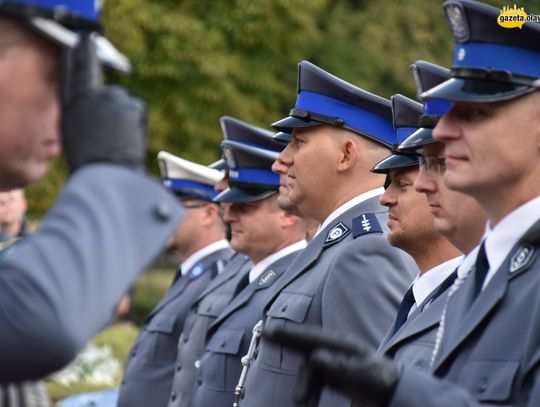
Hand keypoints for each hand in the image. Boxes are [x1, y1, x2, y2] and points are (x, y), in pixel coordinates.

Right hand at [61, 35, 146, 172]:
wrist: (106, 174)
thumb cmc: (90, 162)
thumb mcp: (75, 134)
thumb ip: (84, 112)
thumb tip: (96, 106)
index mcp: (72, 103)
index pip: (75, 70)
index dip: (81, 54)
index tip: (85, 40)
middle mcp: (90, 95)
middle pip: (109, 92)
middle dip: (114, 108)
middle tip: (111, 134)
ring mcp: (112, 98)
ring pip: (124, 102)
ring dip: (125, 117)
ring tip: (118, 140)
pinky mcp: (131, 105)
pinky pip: (136, 111)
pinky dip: (137, 123)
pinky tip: (129, 138)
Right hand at [263, 324, 399, 406]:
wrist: (395, 396)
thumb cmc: (381, 384)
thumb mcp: (361, 376)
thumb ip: (338, 366)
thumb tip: (313, 357)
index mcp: (343, 345)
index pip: (311, 338)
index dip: (290, 334)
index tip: (269, 329)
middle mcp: (336, 350)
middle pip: (306, 345)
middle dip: (288, 340)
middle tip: (267, 334)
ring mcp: (335, 361)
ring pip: (309, 370)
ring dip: (303, 388)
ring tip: (303, 405)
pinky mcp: (335, 375)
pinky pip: (315, 379)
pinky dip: (309, 392)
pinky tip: (307, 403)